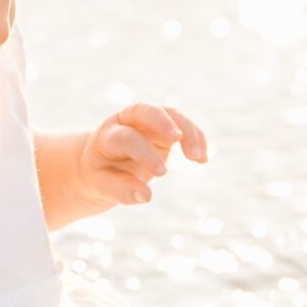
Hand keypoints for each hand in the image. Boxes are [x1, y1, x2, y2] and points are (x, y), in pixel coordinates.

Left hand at [79, 104, 206, 207]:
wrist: (104, 163)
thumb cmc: (103, 176)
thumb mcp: (103, 186)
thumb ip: (122, 191)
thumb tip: (146, 196)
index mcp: (107, 137)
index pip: (127, 138)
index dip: (144, 152)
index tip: (162, 173)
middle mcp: (126, 121)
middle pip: (145, 110)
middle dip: (162, 121)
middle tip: (177, 138)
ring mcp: (146, 121)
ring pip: (170, 113)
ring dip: (188, 131)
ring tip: (199, 158)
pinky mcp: (163, 125)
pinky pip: (183, 124)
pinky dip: (196, 137)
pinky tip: (203, 160)